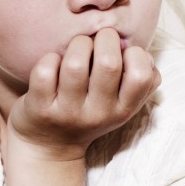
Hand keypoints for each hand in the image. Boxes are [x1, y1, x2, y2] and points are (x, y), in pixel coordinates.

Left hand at [7, 27, 159, 159]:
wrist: (50, 147)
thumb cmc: (91, 112)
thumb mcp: (122, 104)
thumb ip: (143, 80)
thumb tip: (144, 53)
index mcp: (123, 110)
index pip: (141, 76)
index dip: (134, 54)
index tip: (122, 54)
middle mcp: (98, 113)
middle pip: (108, 63)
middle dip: (104, 38)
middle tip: (96, 42)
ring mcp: (68, 112)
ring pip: (76, 64)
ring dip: (77, 45)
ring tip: (76, 49)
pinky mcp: (40, 108)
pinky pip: (45, 70)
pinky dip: (49, 58)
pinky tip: (53, 64)